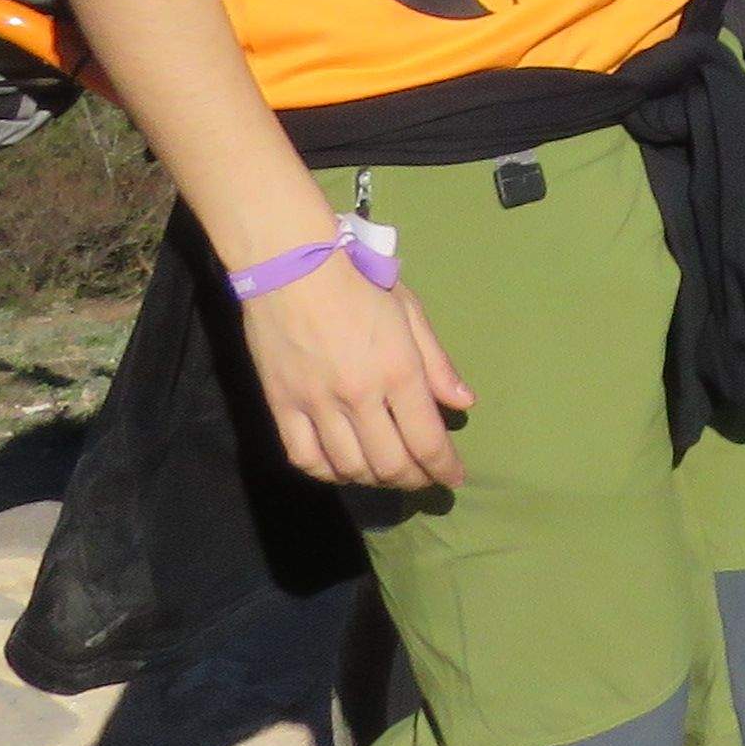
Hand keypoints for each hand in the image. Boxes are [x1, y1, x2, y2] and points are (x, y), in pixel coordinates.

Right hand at [236, 248, 474, 490]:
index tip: (453, 478)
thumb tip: (463, 402)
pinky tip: (342, 468)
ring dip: (375, 480)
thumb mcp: (409, 312)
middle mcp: (360, 397)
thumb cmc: (359, 280)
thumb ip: (437, 362)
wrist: (291, 265)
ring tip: (388, 474)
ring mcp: (317, 405)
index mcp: (398, 372)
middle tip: (423, 478)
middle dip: (414, 478)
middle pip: (390, 463)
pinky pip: (305, 458)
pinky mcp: (281, 406)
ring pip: (350, 467)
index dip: (443, 468)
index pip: (427, 440)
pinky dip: (328, 473)